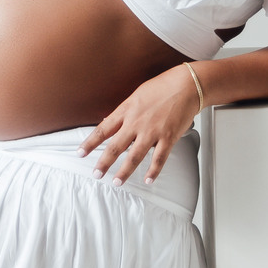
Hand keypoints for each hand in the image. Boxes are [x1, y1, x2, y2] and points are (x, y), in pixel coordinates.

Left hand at [78, 66, 200, 184]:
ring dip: (124, 171)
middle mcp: (136, 123)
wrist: (187, 85)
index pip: (103, 129)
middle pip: (115, 147)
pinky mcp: (168, 137)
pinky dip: (154, 171)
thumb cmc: (163, 87)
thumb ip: (123, 111)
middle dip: (103, 163)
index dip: (90, 143)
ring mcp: (152, 131)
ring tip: (117, 182)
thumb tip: (108, 122)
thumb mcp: (136, 95)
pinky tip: (149, 180)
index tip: (80, 153)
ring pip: (134, 156)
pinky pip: (159, 158)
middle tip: (96, 174)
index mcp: (126, 110)